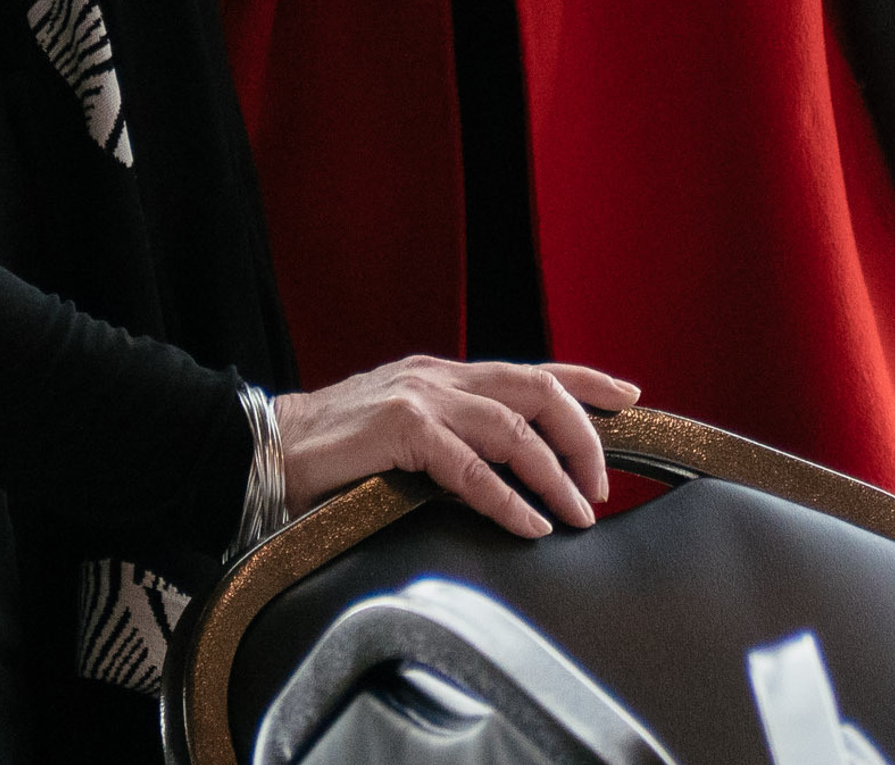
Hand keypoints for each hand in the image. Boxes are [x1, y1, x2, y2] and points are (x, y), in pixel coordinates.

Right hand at [272, 358, 641, 537]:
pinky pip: (469, 467)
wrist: (265, 448)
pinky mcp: (400, 430)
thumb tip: (508, 481)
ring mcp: (422, 398)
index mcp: (446, 376)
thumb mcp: (406, 436)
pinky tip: (528, 525)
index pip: (532, 369)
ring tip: (576, 515)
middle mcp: (441, 377)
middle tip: (600, 488)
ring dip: (554, 474)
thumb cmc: (335, 455)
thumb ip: (452, 444)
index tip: (629, 396)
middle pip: (538, 389)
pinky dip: (507, 498)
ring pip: (514, 426)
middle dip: (582, 436)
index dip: (586, 380)